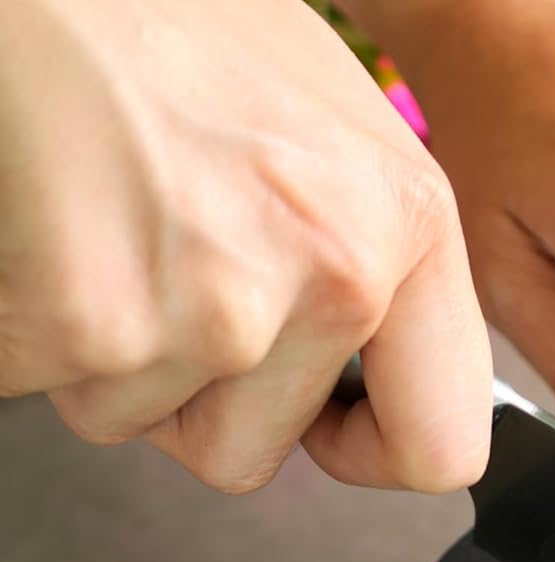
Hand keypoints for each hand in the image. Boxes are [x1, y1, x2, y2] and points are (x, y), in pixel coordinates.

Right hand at [0, 0, 491, 493]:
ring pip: (139, 420)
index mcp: (406, 222)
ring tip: (93, 223)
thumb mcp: (322, 125)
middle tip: (152, 260)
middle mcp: (337, 272)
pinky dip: (24, 332)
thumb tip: (385, 375)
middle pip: (248, 450)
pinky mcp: (102, 320)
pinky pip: (47, 387)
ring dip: (103, 351)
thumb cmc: (153, 12)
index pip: (441, 447)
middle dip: (186, 388)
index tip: (329, 430)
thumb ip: (367, 258)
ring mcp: (222, 307)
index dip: (370, 452)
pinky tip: (38, 234)